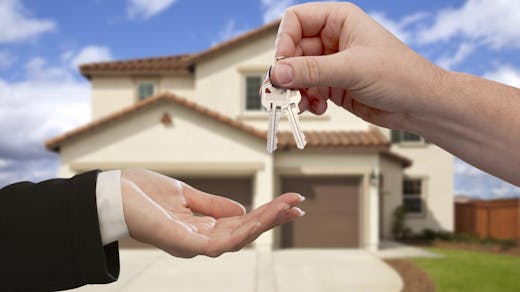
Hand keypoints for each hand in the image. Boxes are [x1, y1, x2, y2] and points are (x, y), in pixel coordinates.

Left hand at [120, 168, 304, 257]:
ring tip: (288, 208)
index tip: (289, 201)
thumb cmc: (142, 194)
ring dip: (264, 224)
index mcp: (200, 228)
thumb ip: (212, 205)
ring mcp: (191, 244)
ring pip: (237, 239)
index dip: (265, 214)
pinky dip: (241, 231)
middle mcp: (199, 240)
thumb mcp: (184, 195)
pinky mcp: (182, 243)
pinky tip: (259, 218)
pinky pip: (218, 243)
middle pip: (244, 232)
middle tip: (298, 205)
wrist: (110, 193)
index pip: (240, 224)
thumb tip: (242, 211)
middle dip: (272, 219)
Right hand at [270, 2, 445, 130]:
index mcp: (339, 20)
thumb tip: (277, 73)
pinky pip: (307, 90)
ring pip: (297, 73)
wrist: (420, 104)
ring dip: (296, 90)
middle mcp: (332, 39)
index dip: (285, 41)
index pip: (296, 21)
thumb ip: (312, 71)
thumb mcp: (352, 70)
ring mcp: (332, 63)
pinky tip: (318, 107)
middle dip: (288, 73)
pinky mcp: (333, 85)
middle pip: (293, 50)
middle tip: (283, 92)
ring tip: (302, 104)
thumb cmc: (399, 75)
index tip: (282, 65)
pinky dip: (307, 100)